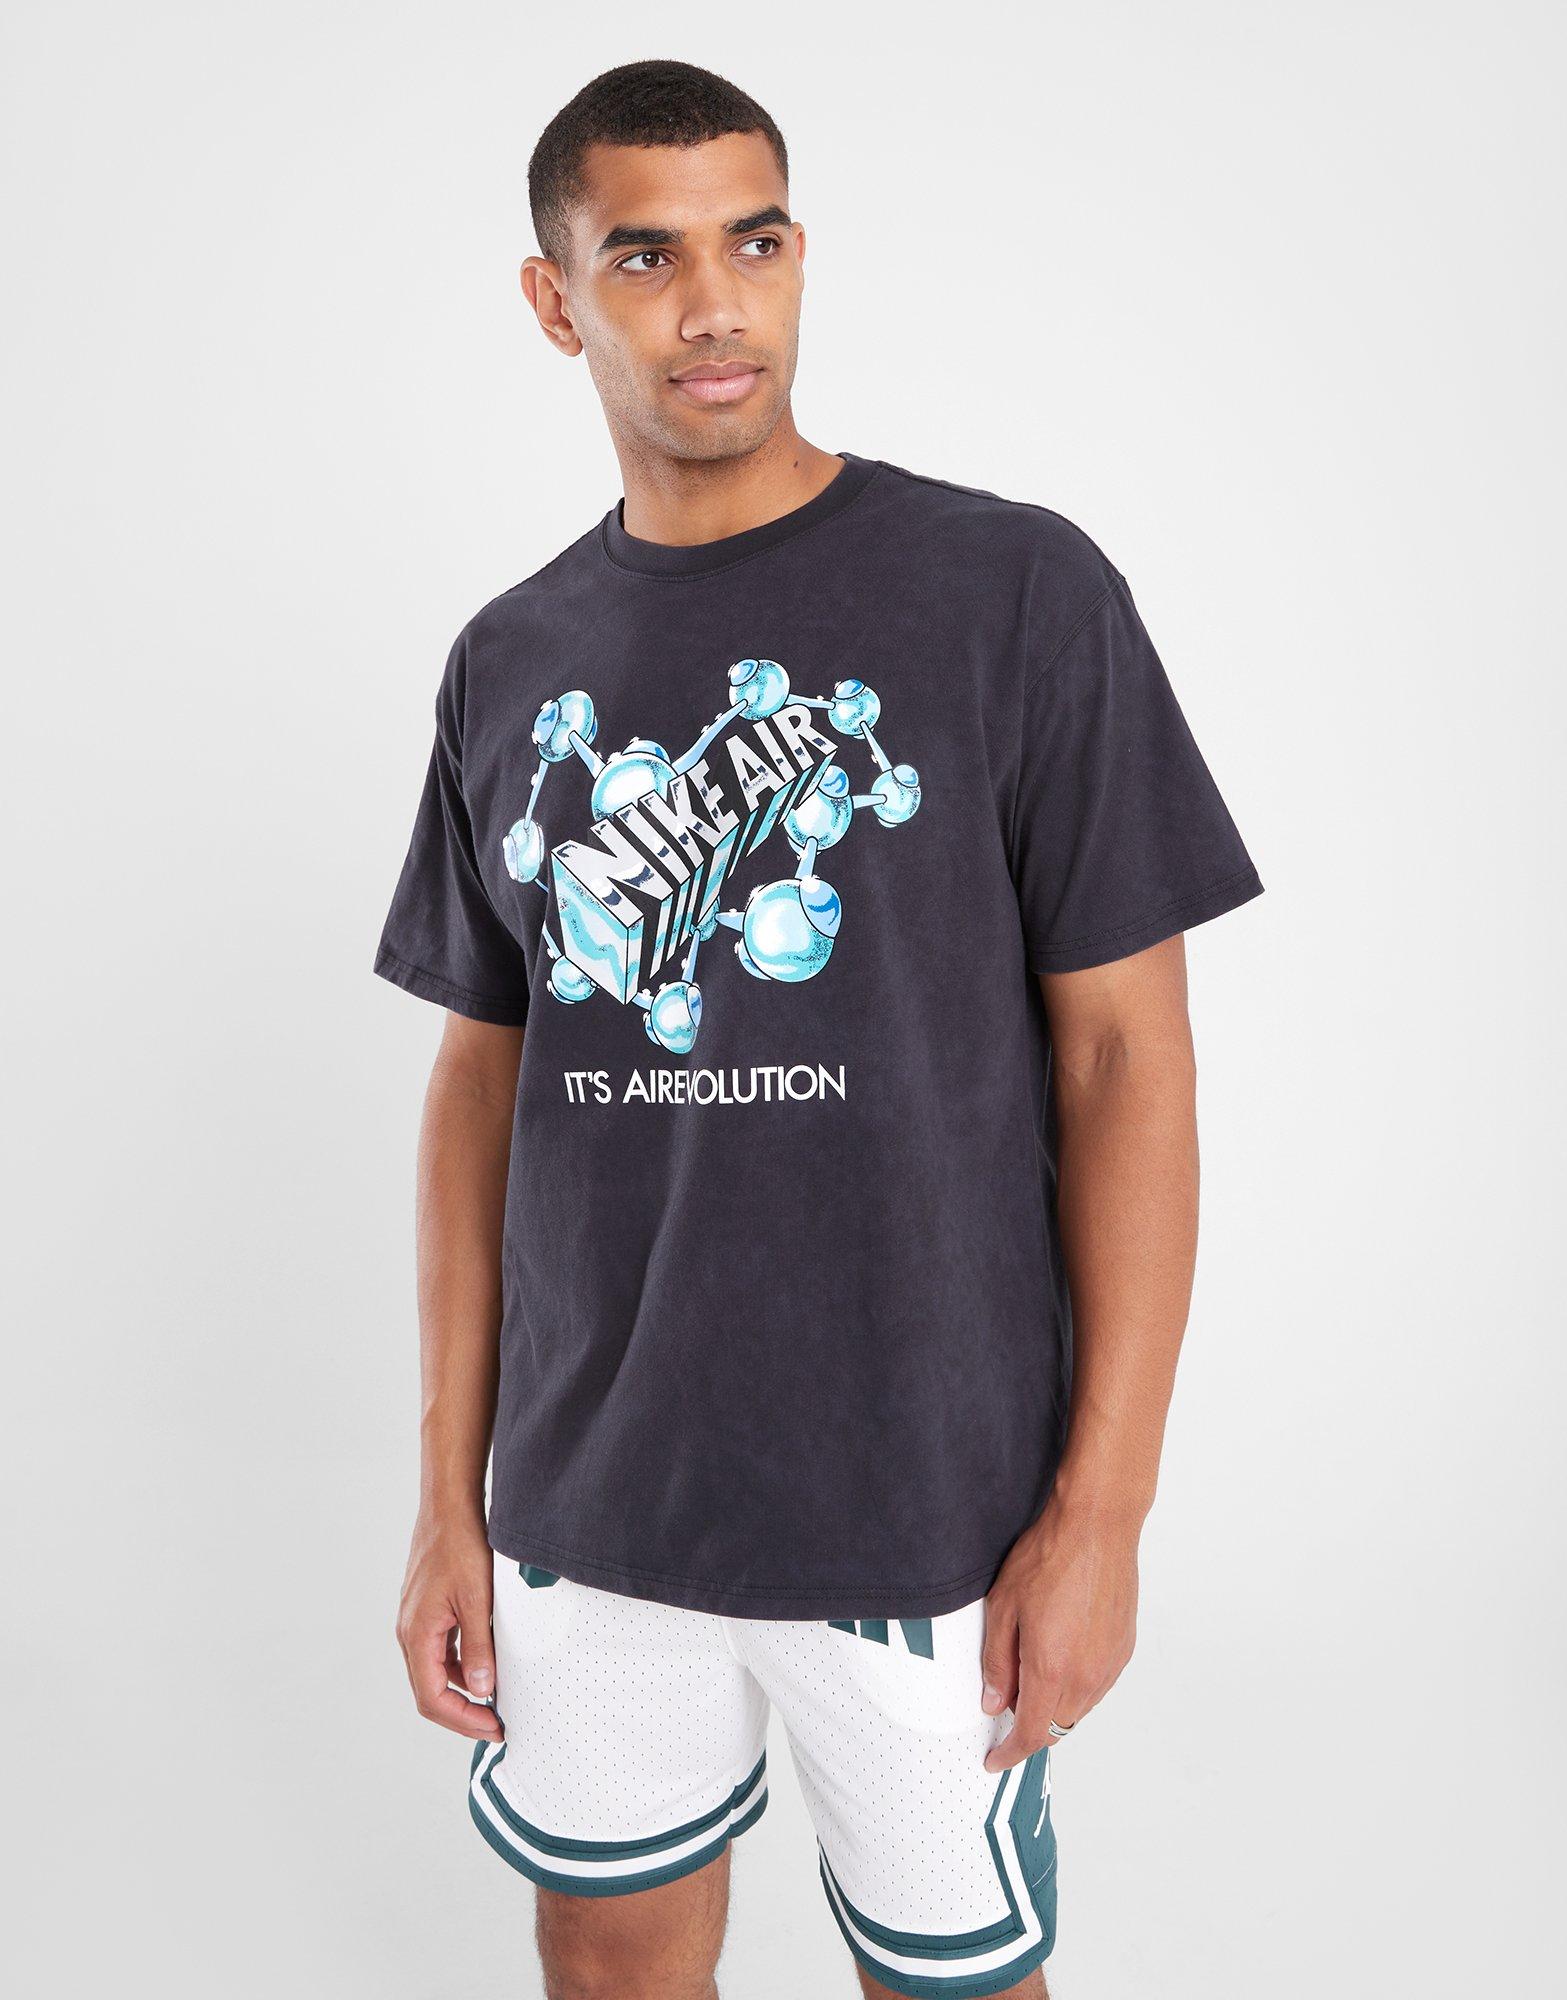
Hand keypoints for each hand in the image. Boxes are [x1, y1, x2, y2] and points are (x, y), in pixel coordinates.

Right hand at [396, 1508, 503, 1741]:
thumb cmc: (460, 1546)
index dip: (462, 1720)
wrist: (448, 1508)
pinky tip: (484, 1664)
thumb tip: (482, 1689)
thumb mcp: (478, 1600)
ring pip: (434, 1672)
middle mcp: (410, 1632)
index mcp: (417, 1634)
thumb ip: (479, 1648)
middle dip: (463, 1713)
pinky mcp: (426, 1611)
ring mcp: (416, 1622)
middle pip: (430, 1691)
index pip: (432, 1698)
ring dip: (462, 1690)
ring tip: (495, 1697)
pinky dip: (459, 1666)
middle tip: (496, 1723)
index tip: (493, 1726)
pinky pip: (439, 1651)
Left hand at [979, 1500, 1138, 1770]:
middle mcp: (1086, 1676)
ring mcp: (1109, 1664)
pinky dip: (1076, 1687)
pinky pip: (1097, 1686)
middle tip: (1006, 1704)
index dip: (1010, 1753)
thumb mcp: (1003, 1607)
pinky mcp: (1123, 1649)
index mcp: (1052, 1670)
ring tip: (1032, 1673)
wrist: (1097, 1527)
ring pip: (1078, 1709)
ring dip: (1054, 1707)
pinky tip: (1061, 1658)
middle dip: (1029, 1726)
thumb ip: (998, 1662)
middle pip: (1056, 1726)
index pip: (1031, 1733)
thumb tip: (994, 1701)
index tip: (995, 1759)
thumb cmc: (1050, 1557)